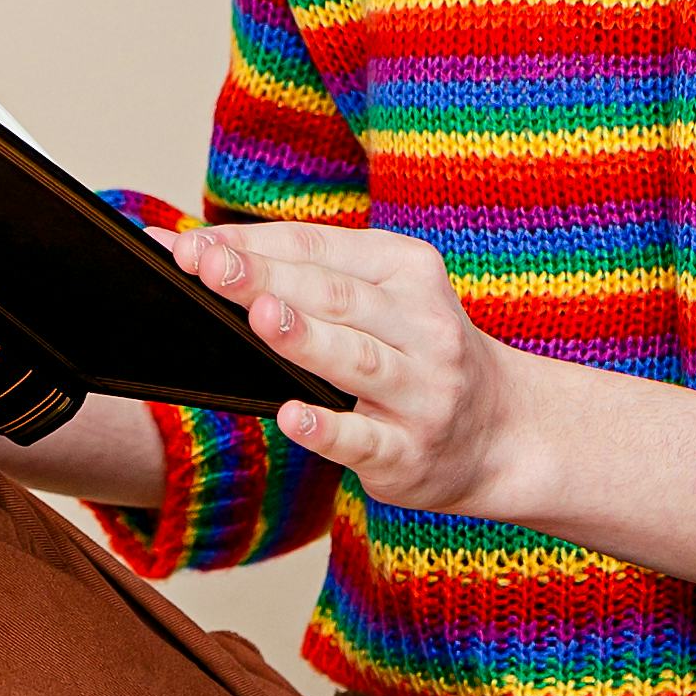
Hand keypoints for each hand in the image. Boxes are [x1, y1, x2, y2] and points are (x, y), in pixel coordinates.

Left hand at [173, 220, 550, 520]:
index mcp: (408, 272)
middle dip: (265, 279)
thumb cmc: (417, 355)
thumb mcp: (386, 300)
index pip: (321, 249)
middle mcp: (423, 327)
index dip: (254, 243)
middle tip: (205, 265)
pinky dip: (329, 428)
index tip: (189, 242)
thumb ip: (310, 280)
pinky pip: (366, 440)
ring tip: (259, 317)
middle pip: (334, 297)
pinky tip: (293, 415)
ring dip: (306, 338)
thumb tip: (207, 259)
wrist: (506, 431)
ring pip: (356, 359)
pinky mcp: (412, 453)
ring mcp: (423, 392)